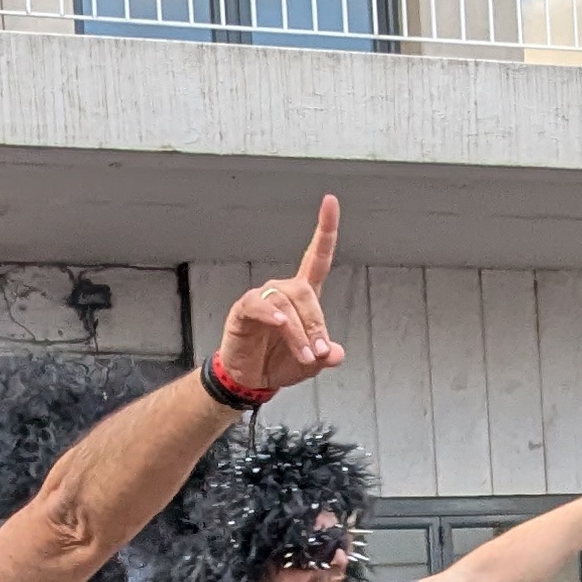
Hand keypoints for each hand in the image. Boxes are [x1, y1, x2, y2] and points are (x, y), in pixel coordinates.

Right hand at [209, 197, 346, 397]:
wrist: (249, 379)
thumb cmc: (277, 362)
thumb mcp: (310, 364)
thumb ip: (326, 357)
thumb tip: (336, 353)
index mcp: (302, 297)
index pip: (317, 258)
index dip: (325, 230)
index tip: (330, 202)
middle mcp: (283, 291)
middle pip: (305, 291)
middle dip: (316, 323)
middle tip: (318, 353)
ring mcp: (263, 299)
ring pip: (286, 304)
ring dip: (299, 333)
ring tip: (304, 357)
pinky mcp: (245, 310)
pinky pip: (260, 305)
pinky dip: (273, 315)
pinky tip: (280, 325)